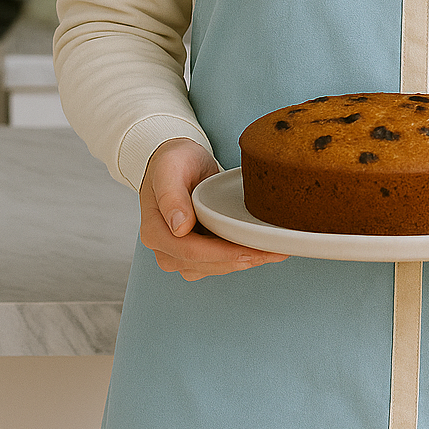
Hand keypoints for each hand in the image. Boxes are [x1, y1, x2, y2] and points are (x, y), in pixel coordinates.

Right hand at [139, 137, 288, 281]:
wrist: (177, 161)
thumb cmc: (173, 161)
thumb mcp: (170, 169)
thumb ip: (171, 196)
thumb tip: (179, 228)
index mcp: (155, 232)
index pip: (191, 251)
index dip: (223, 254)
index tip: (250, 250)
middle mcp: (164, 249)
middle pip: (205, 264)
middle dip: (240, 260)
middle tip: (273, 252)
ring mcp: (179, 254)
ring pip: (214, 267)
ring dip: (244, 262)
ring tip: (274, 251)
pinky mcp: (196, 252)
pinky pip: (219, 262)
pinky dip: (241, 257)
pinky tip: (262, 249)